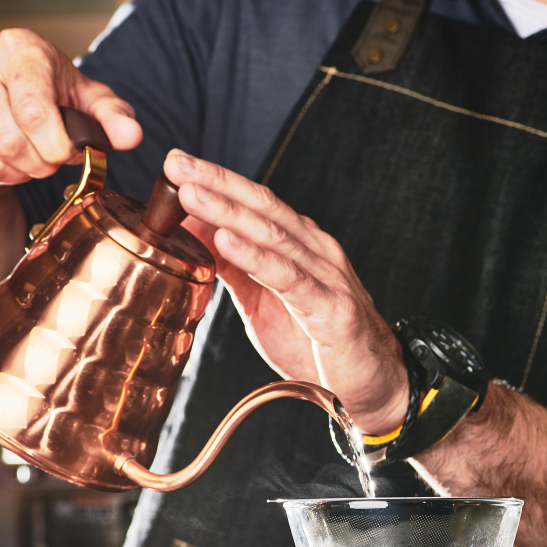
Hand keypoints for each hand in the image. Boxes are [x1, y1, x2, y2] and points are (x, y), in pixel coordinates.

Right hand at [0, 28, 142, 186]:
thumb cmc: (43, 101)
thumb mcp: (83, 102)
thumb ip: (111, 117)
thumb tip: (131, 136)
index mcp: (18, 49)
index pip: (35, 112)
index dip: (56, 147)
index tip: (65, 153)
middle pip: (10, 144)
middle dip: (37, 165)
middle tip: (44, 160)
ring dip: (12, 175)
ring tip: (20, 159)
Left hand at [165, 150, 409, 434]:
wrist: (370, 383)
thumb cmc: (316, 342)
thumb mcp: (262, 300)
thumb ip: (234, 267)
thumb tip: (194, 235)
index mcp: (301, 245)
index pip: (256, 202)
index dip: (217, 181)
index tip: (177, 163)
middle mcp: (316, 250)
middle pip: (263, 206)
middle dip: (217, 183)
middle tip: (177, 163)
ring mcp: (326, 276)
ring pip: (273, 235)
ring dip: (228, 212)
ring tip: (191, 194)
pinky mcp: (331, 307)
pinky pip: (288, 277)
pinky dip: (255, 257)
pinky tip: (226, 241)